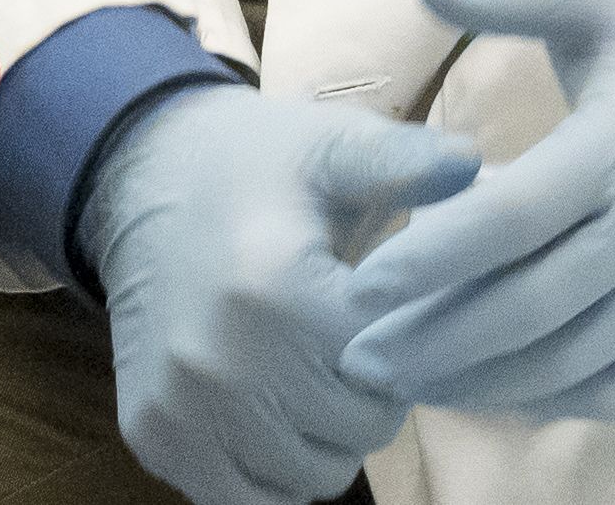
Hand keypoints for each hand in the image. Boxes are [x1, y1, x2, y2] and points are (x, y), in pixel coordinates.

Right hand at [79, 81, 477, 504]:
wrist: (144, 177)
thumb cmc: (258, 163)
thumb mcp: (330, 145)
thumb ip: (402, 161)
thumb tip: (470, 162)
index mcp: (276, 289)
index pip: (388, 369)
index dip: (410, 348)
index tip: (396, 317)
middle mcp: (221, 363)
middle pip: (354, 434)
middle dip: (374, 399)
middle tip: (358, 349)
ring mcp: (179, 408)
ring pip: (305, 478)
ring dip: (327, 441)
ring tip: (318, 377)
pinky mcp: (151, 436)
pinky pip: (242, 498)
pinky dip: (272, 471)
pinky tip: (275, 411)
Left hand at [334, 0, 614, 428]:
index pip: (518, 214)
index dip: (436, 254)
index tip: (362, 283)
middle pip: (537, 302)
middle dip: (440, 338)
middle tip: (358, 354)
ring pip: (575, 356)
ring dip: (483, 379)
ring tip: (402, 379)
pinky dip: (548, 397)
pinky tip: (483, 388)